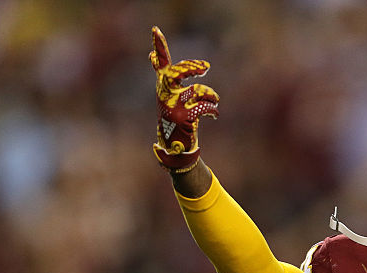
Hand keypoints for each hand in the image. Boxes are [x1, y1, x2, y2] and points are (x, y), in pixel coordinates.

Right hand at [149, 26, 218, 172]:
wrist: (176, 148)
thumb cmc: (175, 120)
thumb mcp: (167, 97)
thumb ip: (165, 77)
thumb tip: (152, 56)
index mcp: (163, 88)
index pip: (161, 64)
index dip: (159, 47)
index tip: (156, 30)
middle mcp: (165, 95)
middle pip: (177, 73)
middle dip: (192, 68)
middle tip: (205, 68)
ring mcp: (173, 107)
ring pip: (197, 91)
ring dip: (211, 95)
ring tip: (215, 101)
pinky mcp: (183, 118)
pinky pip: (204, 107)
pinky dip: (213, 110)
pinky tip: (214, 114)